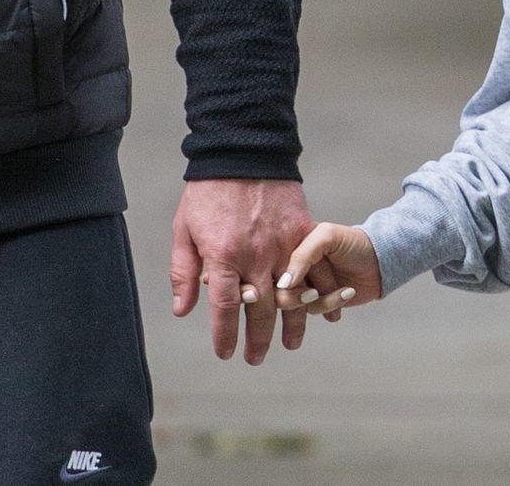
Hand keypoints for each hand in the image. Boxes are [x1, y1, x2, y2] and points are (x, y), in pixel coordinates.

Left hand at [170, 178, 325, 364]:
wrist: (243, 151)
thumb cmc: (208, 192)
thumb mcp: (184, 230)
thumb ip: (184, 272)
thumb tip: (183, 310)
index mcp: (223, 257)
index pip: (226, 309)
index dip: (225, 335)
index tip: (226, 353)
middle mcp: (255, 257)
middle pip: (260, 311)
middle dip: (258, 340)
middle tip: (255, 358)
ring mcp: (283, 245)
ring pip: (292, 297)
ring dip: (292, 325)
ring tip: (290, 344)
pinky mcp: (303, 232)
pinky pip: (316, 270)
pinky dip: (323, 293)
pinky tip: (326, 312)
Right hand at [275, 223, 381, 316]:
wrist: (380, 261)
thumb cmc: (353, 242)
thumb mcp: (327, 237)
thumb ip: (302, 255)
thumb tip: (283, 283)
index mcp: (289, 246)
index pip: (267, 268)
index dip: (270, 282)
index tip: (280, 288)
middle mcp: (293, 267)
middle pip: (276, 292)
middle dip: (293, 299)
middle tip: (313, 294)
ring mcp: (304, 285)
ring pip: (295, 306)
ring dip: (319, 302)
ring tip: (341, 291)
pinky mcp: (317, 301)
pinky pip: (314, 310)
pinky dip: (332, 304)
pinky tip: (347, 293)